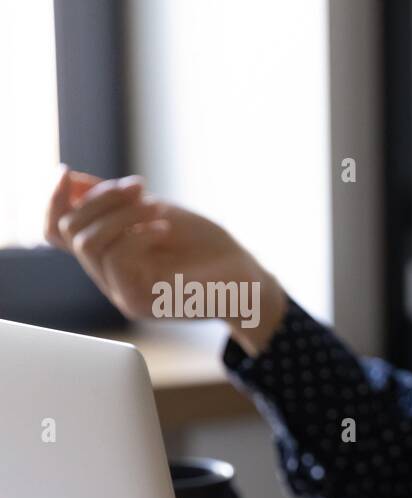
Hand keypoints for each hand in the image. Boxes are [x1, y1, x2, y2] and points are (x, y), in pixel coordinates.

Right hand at [43, 165, 286, 353]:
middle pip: (71, 231)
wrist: (248, 279)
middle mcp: (109, 276)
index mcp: (110, 254)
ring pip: (90, 244)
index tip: (68, 171)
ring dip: (122, 214)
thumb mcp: (158, 212)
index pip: (58, 232)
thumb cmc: (209, 248)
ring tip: (157, 207)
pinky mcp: (141, 302)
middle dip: (101, 199)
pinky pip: (117, 261)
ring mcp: (122, 292)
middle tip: (141, 186)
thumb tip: (73, 181)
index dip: (53, 200)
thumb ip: (117, 202)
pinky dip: (136, 235)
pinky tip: (163, 228)